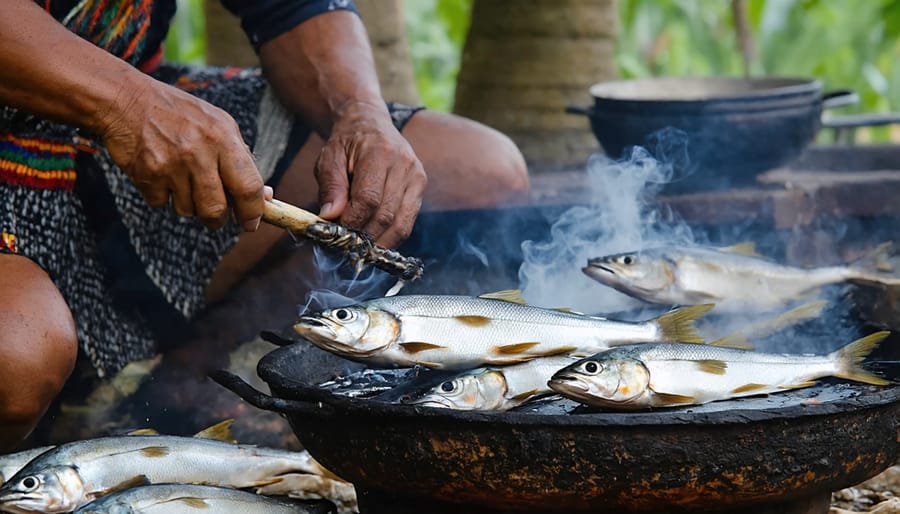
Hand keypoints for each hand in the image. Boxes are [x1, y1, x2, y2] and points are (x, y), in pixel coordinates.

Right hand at [98, 76, 264, 230]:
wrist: (127, 99)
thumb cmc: (179, 114)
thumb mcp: (218, 124)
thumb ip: (242, 160)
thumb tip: (265, 197)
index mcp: (223, 137)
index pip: (248, 186)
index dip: (253, 211)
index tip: (251, 223)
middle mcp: (198, 152)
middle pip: (216, 209)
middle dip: (218, 220)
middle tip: (216, 216)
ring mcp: (171, 165)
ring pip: (188, 211)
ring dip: (188, 204)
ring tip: (181, 178)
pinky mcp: (146, 175)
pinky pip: (162, 204)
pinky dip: (163, 196)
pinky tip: (161, 173)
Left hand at [314, 101, 426, 247]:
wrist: (370, 123)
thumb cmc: (347, 142)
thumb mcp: (329, 157)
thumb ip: (330, 186)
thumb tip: (330, 216)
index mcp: (380, 153)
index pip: (369, 199)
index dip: (353, 222)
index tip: (337, 234)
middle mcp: (404, 165)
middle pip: (386, 215)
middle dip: (365, 237)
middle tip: (346, 246)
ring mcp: (416, 176)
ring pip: (401, 224)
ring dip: (379, 242)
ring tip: (360, 249)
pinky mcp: (421, 186)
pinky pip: (408, 222)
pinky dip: (391, 236)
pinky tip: (375, 241)